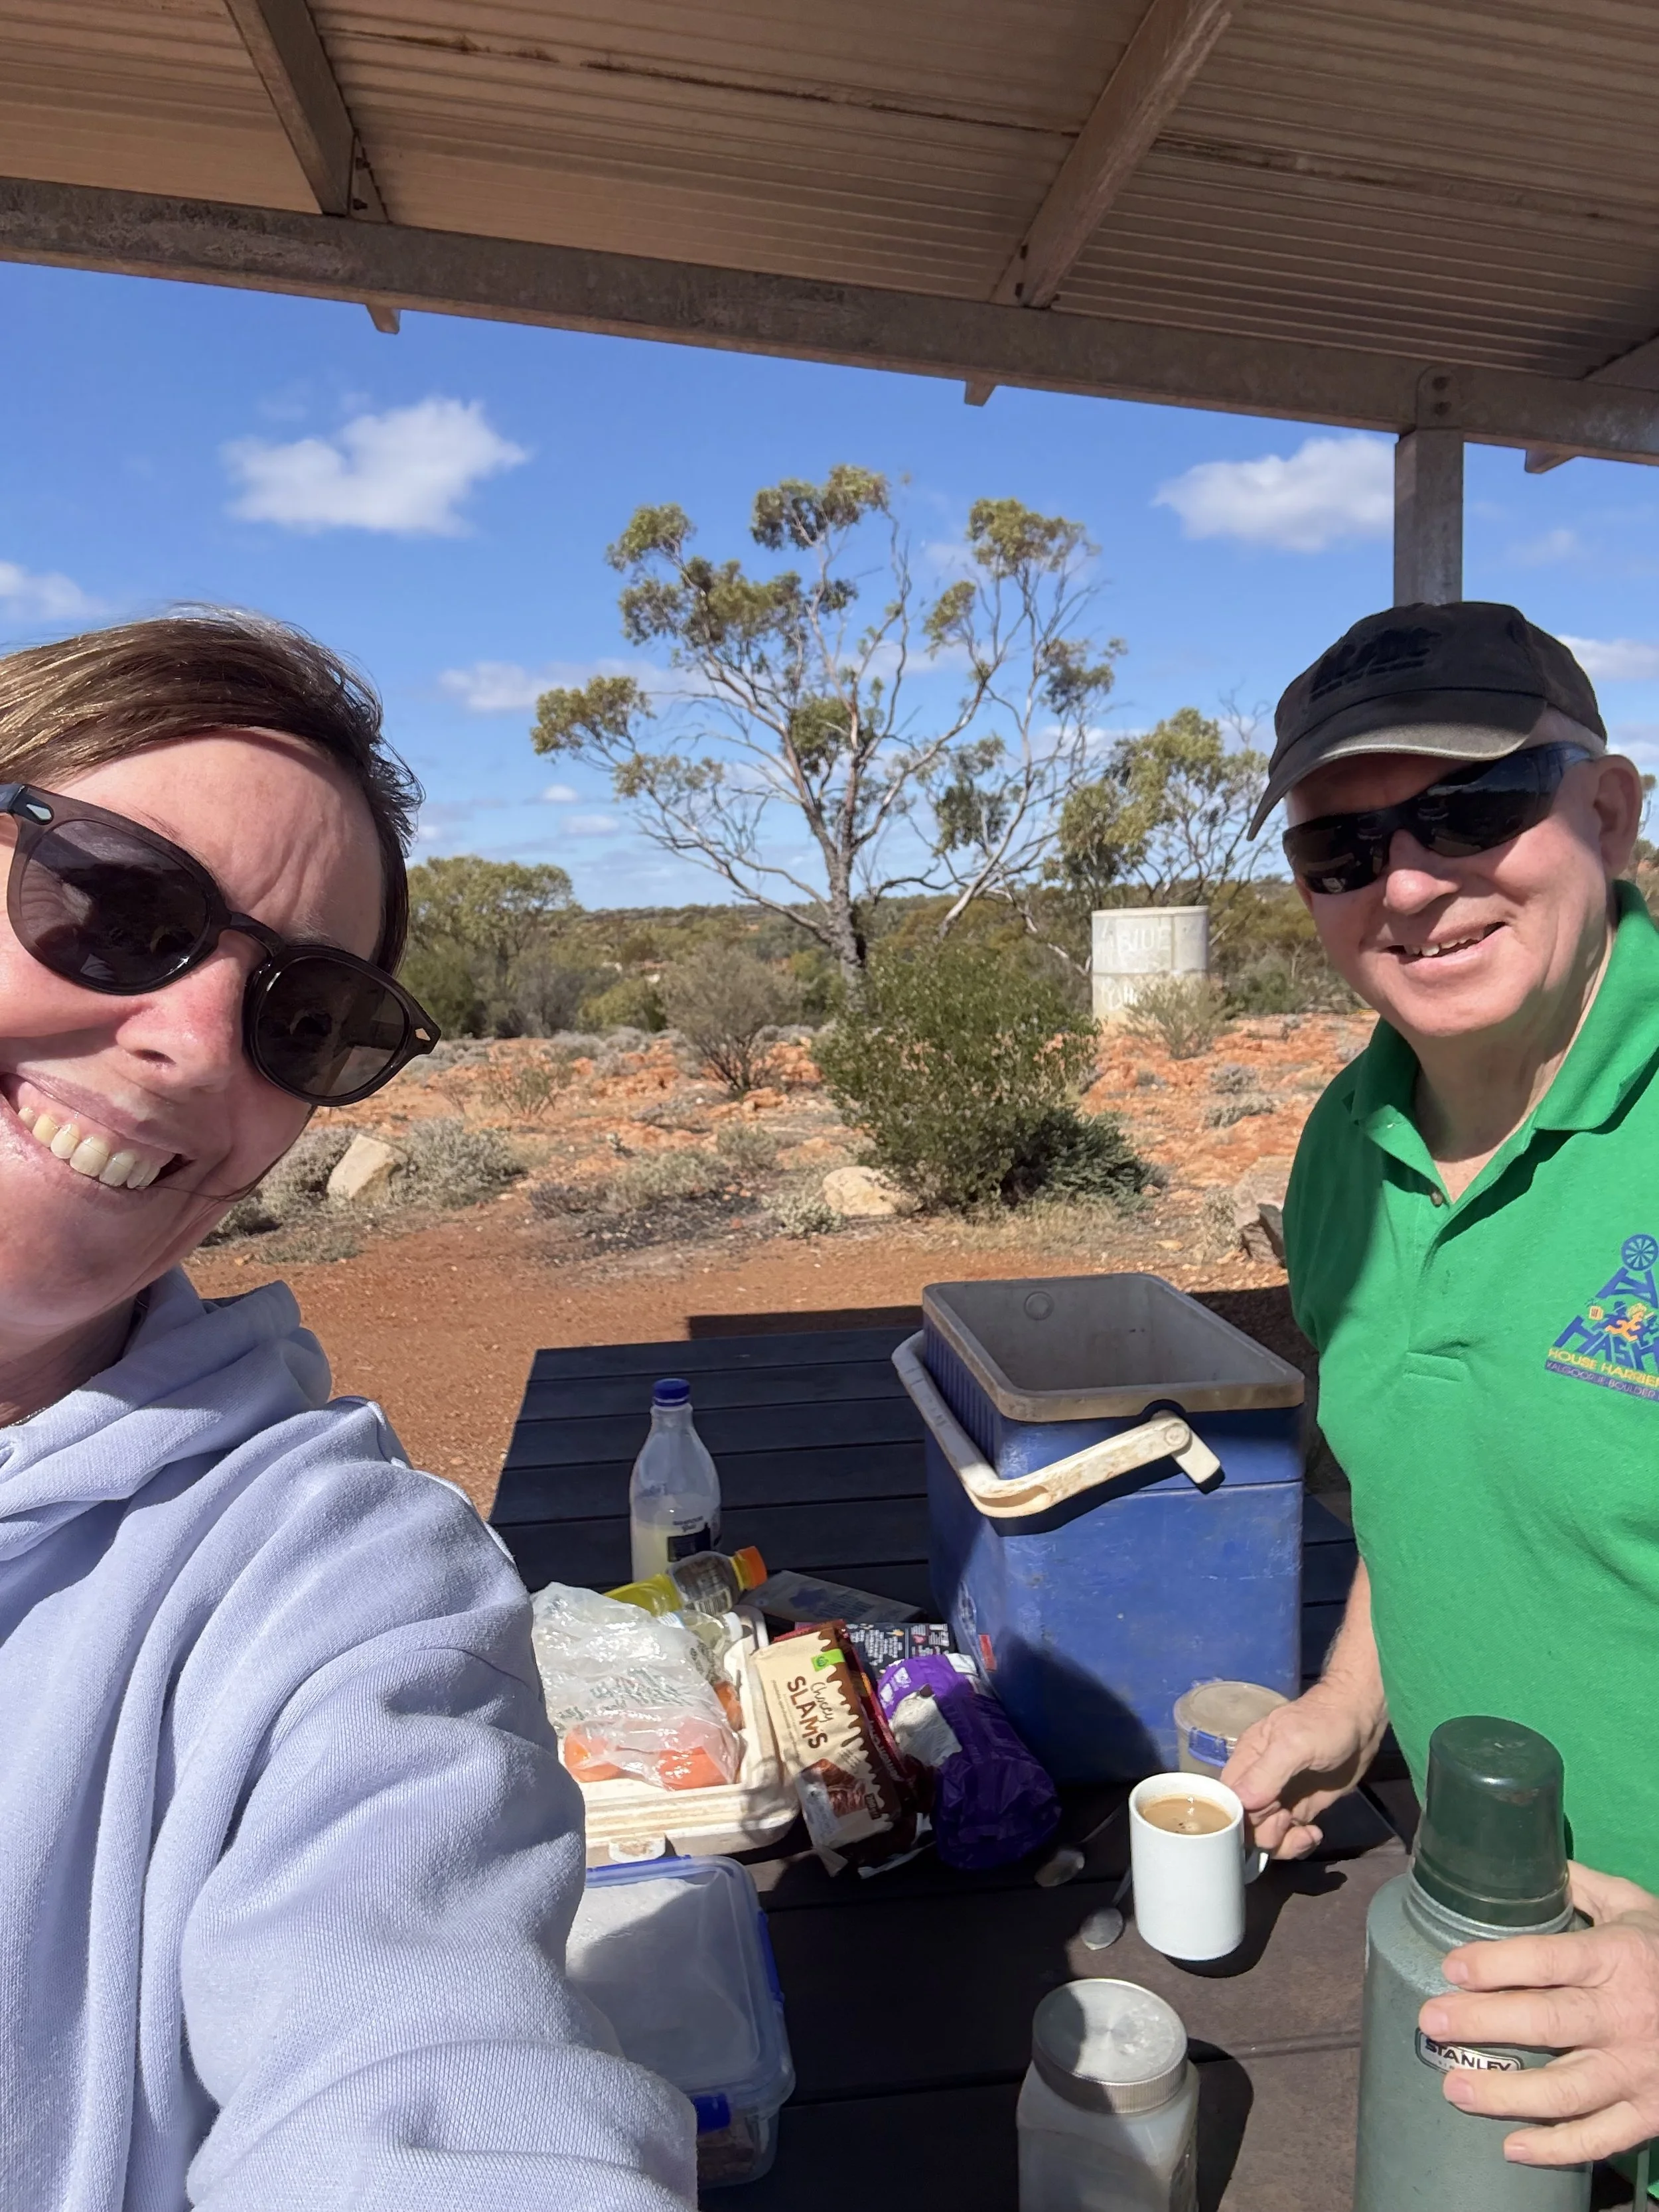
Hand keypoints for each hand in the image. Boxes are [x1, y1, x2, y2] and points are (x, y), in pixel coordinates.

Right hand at [1221, 1679, 1384, 1859]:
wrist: (1362, 1722)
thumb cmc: (1325, 1725)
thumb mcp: (1294, 1745)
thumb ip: (1265, 1774)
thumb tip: (1242, 1805)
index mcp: (1246, 1761)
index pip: (1226, 1799)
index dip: (1241, 1817)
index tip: (1269, 1814)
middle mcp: (1257, 1782)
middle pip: (1245, 1823)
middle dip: (1265, 1831)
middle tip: (1289, 1818)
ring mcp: (1279, 1798)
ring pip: (1265, 1835)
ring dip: (1284, 1843)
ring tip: (1307, 1831)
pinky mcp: (1300, 1809)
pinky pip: (1287, 1837)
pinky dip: (1298, 1843)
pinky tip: (1314, 1833)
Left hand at [1418, 1863, 1658, 2165]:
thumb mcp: (1635, 1908)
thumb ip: (1582, 1885)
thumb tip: (1526, 1857)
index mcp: (1618, 1958)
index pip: (1548, 1960)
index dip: (1496, 1964)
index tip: (1451, 1967)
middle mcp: (1626, 2016)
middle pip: (1547, 2023)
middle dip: (1482, 2023)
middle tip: (1431, 2023)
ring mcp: (1639, 2070)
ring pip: (1567, 2091)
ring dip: (1506, 2094)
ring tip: (1454, 2088)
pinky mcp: (1652, 2113)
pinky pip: (1601, 2137)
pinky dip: (1556, 2148)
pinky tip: (1513, 2147)